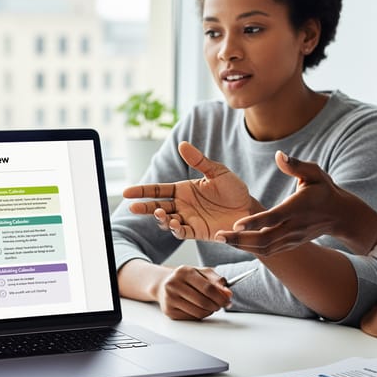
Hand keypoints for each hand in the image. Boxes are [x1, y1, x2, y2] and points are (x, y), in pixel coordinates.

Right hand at [123, 142, 258, 239]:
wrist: (250, 209)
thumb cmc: (234, 190)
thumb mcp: (217, 172)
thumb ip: (199, 161)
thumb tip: (182, 144)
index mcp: (183, 189)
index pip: (158, 190)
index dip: (142, 191)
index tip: (127, 193)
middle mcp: (182, 205)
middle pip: (157, 207)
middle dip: (145, 208)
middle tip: (133, 207)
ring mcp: (189, 219)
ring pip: (167, 221)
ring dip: (161, 219)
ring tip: (160, 213)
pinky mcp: (197, 232)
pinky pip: (182, 232)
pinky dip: (176, 230)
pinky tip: (174, 224)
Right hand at [156, 265, 231, 319]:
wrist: (163, 284)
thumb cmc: (185, 278)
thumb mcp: (201, 273)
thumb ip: (216, 281)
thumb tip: (227, 293)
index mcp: (184, 272)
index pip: (208, 288)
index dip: (221, 296)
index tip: (228, 300)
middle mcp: (174, 284)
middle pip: (203, 301)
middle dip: (216, 305)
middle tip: (221, 305)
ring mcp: (170, 298)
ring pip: (198, 312)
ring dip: (209, 311)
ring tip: (210, 306)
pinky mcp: (169, 310)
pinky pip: (191, 317)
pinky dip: (200, 315)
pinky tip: (200, 309)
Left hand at [216, 151, 376, 255]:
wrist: (340, 215)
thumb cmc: (324, 190)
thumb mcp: (315, 173)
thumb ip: (296, 165)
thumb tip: (279, 155)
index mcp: (298, 208)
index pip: (274, 217)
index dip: (255, 222)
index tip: (236, 224)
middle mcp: (294, 227)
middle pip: (265, 239)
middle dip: (240, 240)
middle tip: (218, 236)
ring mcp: (293, 239)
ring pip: (265, 249)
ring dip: (242, 246)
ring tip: (221, 239)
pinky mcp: (290, 245)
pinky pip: (269, 251)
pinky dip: (251, 249)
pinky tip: (235, 243)